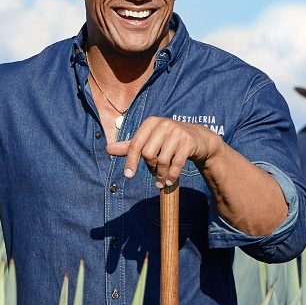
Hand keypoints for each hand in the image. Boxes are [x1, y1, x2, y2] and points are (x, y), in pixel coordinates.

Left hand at [106, 116, 224, 187]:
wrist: (197, 138)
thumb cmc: (168, 140)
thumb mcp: (149, 140)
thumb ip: (130, 146)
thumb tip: (108, 149)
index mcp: (150, 123)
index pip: (135, 144)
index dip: (130, 161)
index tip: (128, 175)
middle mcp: (163, 124)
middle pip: (148, 154)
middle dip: (150, 168)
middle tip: (154, 174)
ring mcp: (177, 132)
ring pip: (162, 160)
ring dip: (161, 175)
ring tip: (161, 181)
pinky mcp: (188, 142)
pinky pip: (176, 163)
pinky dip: (172, 175)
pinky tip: (170, 181)